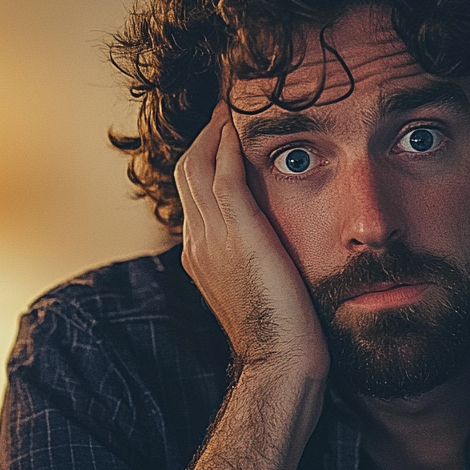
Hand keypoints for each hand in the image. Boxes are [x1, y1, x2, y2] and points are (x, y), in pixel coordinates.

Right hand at [174, 100, 329, 379]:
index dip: (206, 160)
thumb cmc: (281, 336)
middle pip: (188, 172)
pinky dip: (228, 145)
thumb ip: (253, 263)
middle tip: (225, 108)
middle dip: (204, 135)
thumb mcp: (259, 291)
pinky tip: (241, 126)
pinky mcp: (238, 234)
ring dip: (215, 131)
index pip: (194, 193)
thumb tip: (271, 248)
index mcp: (199, 256)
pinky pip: (223, 174)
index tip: (225, 136)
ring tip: (232, 105)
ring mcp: (212, 238)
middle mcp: (197, 242)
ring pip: (198, 166)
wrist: (280, 364)